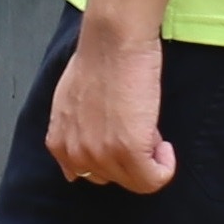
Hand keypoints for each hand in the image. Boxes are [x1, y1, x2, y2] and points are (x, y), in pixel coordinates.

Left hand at [45, 19, 176, 193]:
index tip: (123, 134)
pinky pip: (153, 180)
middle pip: (113, 178)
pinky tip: (163, 143)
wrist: (113, 41)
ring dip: (149, 157)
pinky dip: (165, 166)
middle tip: (138, 123)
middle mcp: (75, 154)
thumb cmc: (97, 62)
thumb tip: (76, 166)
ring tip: (147, 125)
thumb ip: (73, 134)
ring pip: (135, 181)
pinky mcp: (129, 150)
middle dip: (129, 156)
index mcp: (59, 143)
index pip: (89, 174)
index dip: (113, 155)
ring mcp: (101, 155)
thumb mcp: (69, 105)